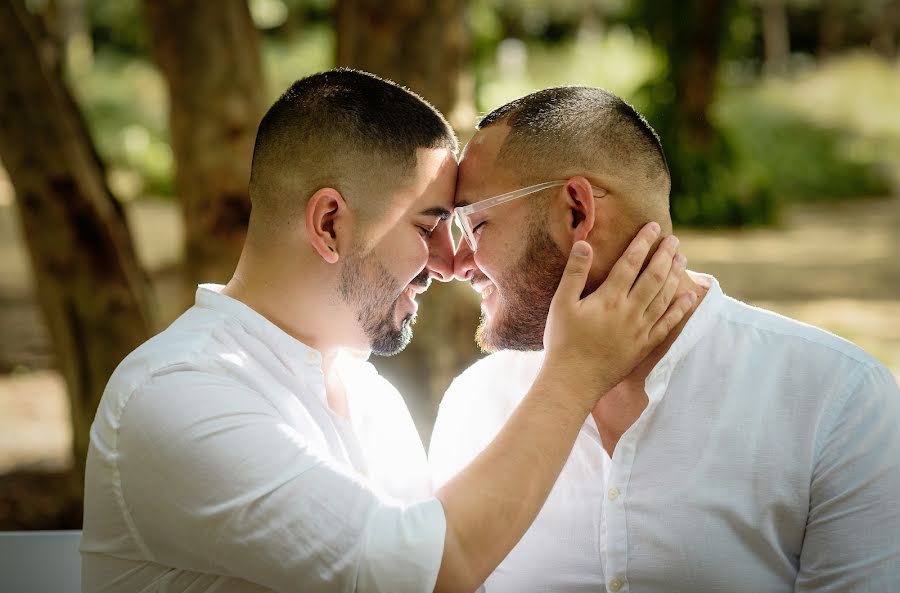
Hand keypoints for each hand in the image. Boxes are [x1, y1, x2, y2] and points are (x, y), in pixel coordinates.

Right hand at [542, 222, 694, 401]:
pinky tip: (689, 296)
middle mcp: (629, 311)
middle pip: (653, 276)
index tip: (653, 227)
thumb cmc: (563, 341)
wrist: (573, 381)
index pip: (630, 262)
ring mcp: (640, 329)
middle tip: (673, 239)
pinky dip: (680, 308)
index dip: (643, 242)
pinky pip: (668, 323)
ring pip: (664, 296)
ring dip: (674, 275)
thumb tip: (584, 243)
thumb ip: (575, 272)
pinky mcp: (644, 345)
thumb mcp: (561, 304)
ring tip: (681, 258)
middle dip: (664, 255)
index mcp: (608, 298)